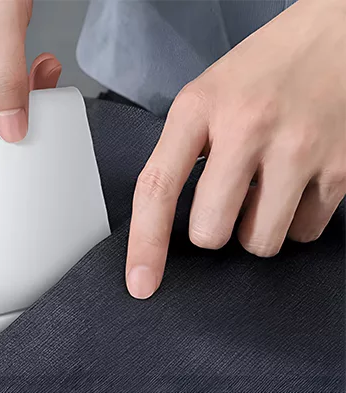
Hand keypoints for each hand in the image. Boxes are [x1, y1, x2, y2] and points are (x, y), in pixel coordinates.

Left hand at [126, 0, 345, 298]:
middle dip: (213, 229)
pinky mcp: (341, 168)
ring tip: (264, 188)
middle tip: (226, 199)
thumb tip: (166, 218)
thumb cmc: (261, 69)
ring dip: (256, 228)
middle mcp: (248, 128)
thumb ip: (183, 151)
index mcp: (199, 109)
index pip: (158, 188)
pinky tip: (296, 184)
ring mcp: (299, 149)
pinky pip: (305, 232)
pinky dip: (295, 219)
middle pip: (212, 231)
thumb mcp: (204, 96)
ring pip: (260, 242)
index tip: (140, 282)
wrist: (335, 35)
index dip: (146, 244)